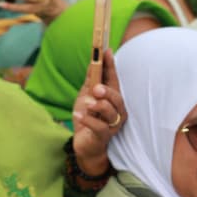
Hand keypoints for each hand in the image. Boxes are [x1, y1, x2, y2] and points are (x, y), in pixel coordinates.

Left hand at [72, 48, 125, 175]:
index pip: (113, 80)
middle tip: (97, 88)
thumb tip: (92, 62)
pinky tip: (78, 115)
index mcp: (112, 99)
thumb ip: (90, 82)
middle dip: (108, 91)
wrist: (85, 145)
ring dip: (98, 106)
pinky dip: (88, 120)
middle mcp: (116, 111)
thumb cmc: (88, 119)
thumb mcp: (85, 97)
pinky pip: (100, 127)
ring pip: (111, 112)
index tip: (106, 51)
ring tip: (87, 104)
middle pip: (117, 98)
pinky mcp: (104, 137)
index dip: (111, 66)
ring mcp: (112, 124)